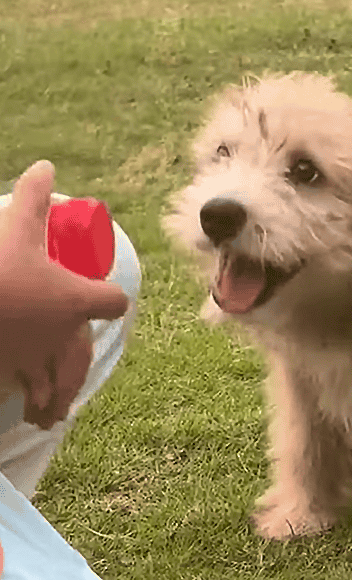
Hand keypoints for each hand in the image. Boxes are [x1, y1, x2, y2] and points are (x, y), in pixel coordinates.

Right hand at [0, 161, 128, 425]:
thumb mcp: (16, 231)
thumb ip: (35, 199)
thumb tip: (46, 166)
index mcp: (76, 301)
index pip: (114, 302)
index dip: (108, 295)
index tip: (98, 292)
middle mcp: (64, 338)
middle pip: (85, 355)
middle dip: (79, 359)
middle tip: (74, 353)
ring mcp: (37, 363)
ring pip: (57, 386)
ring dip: (57, 396)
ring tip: (53, 410)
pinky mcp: (9, 380)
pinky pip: (28, 398)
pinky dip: (31, 406)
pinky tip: (30, 413)